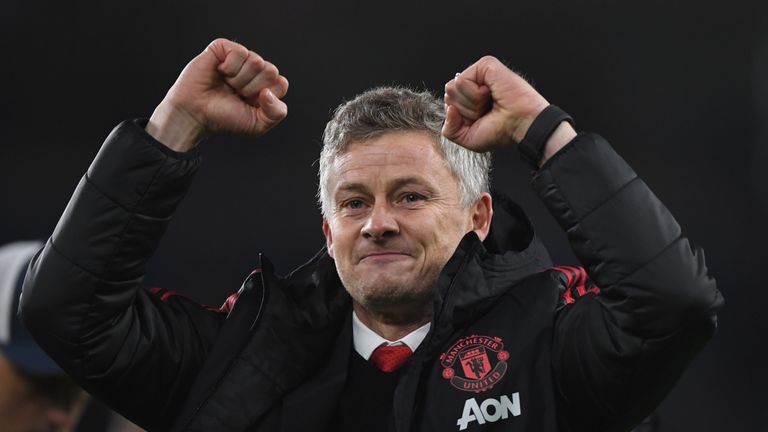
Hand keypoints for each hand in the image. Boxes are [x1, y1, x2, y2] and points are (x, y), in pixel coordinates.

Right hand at [146, 38, 288, 151]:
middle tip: (236, 94)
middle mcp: (254, 69)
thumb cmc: (225, 119)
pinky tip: (219, 72)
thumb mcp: (258, 124)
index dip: (266, 97)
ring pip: (256, 61)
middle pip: (271, 71)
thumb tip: (269, 92)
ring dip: (239, 79)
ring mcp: (240, 57)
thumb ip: (277, 113)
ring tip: (226, 85)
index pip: (281, 83)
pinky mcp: (224, 48)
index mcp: (265, 85)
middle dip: (252, 88)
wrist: (196, 114)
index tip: (248, 104)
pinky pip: (240, 53)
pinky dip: (229, 68)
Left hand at [442, 56, 549, 152]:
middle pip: (448, 95)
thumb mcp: (467, 138)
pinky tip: (491, 93)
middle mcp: (474, 83)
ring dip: (470, 103)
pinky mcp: (485, 65)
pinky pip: (461, 81)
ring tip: (490, 102)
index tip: (481, 118)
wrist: (520, 126)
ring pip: (452, 88)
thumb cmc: (500, 131)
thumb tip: (449, 108)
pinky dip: (474, 94)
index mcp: (470, 97)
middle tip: (487, 110)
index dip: (460, 117)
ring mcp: (479, 73)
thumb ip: (450, 129)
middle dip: (465, 110)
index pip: (448, 103)